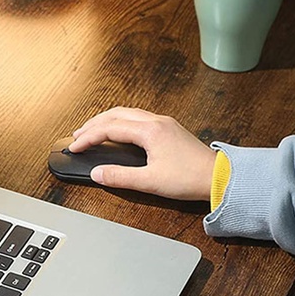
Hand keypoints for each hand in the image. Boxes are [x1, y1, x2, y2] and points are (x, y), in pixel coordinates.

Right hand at [68, 107, 215, 200]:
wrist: (220, 177)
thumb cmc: (190, 178)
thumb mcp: (150, 182)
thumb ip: (120, 177)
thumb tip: (97, 173)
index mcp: (150, 131)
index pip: (109, 128)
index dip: (88, 138)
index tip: (74, 147)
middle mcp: (156, 121)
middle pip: (115, 114)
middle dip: (93, 124)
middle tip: (77, 136)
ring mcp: (163, 123)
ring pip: (127, 113)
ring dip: (106, 121)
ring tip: (92, 131)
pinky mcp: (168, 129)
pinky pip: (137, 117)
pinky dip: (120, 122)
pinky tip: (117, 131)